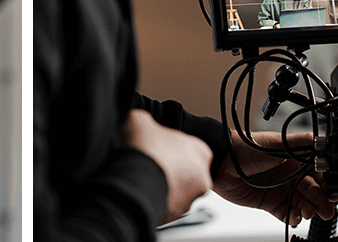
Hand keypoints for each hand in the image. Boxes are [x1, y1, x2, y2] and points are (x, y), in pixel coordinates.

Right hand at [121, 109, 212, 225]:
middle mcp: (202, 177)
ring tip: (142, 180)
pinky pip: (164, 208)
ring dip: (162, 187)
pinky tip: (139, 192)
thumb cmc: (145, 151)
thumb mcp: (140, 121)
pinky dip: (154, 202)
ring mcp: (189, 199)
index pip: (193, 150)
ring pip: (176, 193)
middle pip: (187, 174)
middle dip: (170, 171)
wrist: (135, 179)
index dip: (173, 149)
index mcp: (200, 151)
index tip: (159, 149)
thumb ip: (144, 121)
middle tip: (150, 165)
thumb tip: (138, 122)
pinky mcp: (175, 215)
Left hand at [214, 130, 336, 226]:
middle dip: (321, 201)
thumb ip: (304, 144)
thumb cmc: (247, 148)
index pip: (318, 174)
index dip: (327, 184)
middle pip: (312, 191)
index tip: (333, 192)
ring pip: (301, 203)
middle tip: (326, 210)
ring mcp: (280, 189)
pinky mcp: (269, 202)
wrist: (222, 162)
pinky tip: (294, 216)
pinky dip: (292, 217)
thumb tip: (324, 142)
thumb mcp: (280, 144)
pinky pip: (286, 213)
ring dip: (308, 210)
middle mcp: (289, 175)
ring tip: (308, 213)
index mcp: (295, 159)